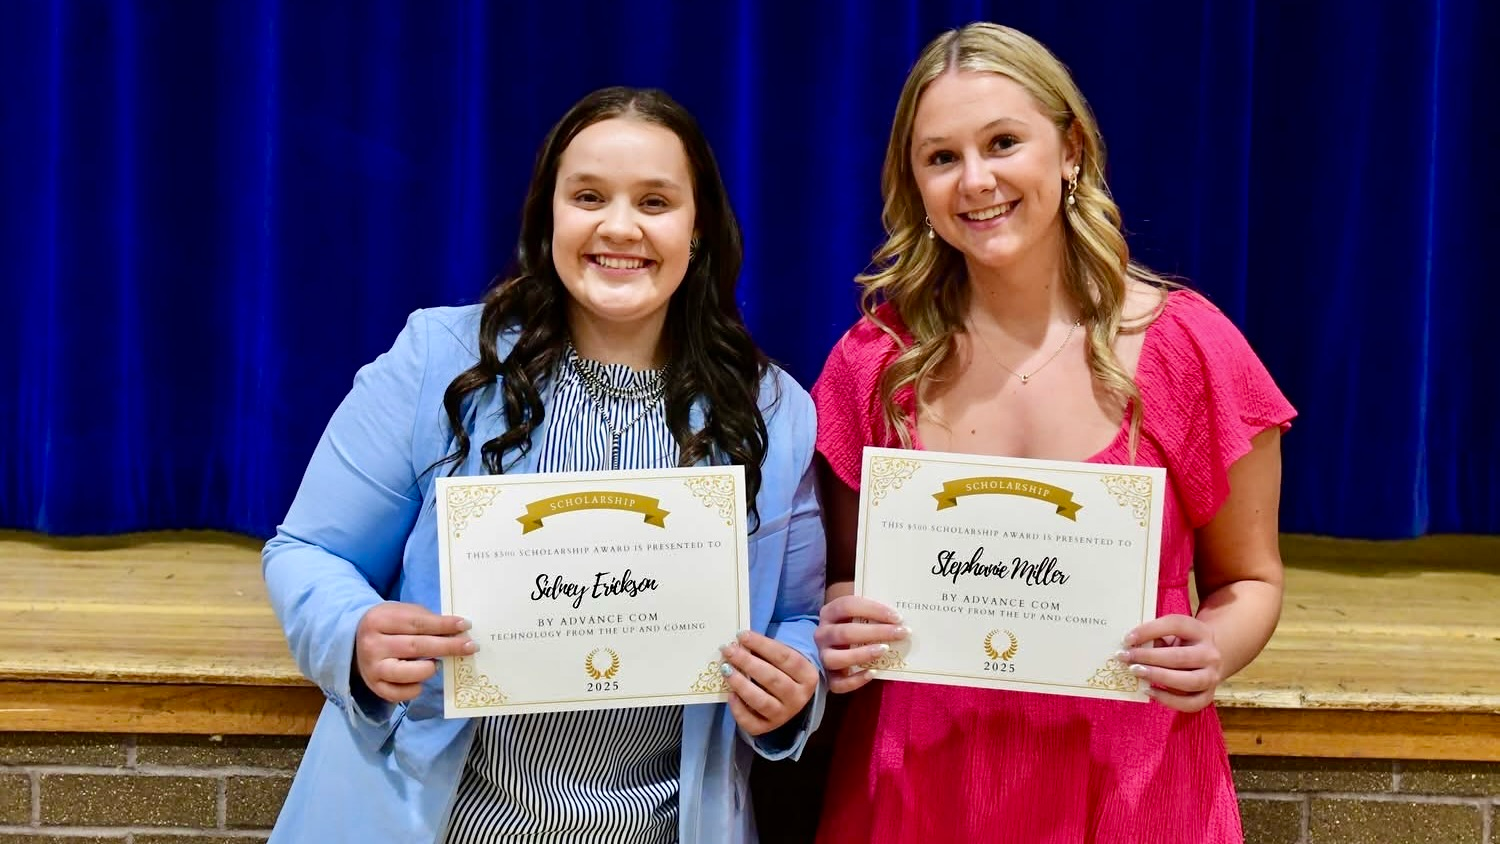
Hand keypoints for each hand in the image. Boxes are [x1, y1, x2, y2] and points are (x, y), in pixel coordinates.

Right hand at [354, 601, 476, 702]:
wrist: (355, 640)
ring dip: (430, 669)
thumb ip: (426, 619)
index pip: (417, 623)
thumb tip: (458, 630)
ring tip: (439, 664)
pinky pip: (400, 694)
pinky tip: (422, 680)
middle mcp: (373, 645)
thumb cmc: (389, 624)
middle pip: (416, 647)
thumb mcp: (402, 612)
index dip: (443, 625)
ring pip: (407, 673)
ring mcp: (372, 668)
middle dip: (447, 647)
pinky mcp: (374, 687)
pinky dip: (416, 688)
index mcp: (379, 620)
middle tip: (470, 646)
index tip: (466, 625)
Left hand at [720, 630, 818, 735]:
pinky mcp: (767, 728)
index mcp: (807, 676)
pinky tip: (730, 694)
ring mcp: (783, 715)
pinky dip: (738, 709)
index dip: (762, 645)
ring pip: (761, 701)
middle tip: (728, 650)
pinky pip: (750, 721)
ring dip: (741, 684)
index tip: (742, 635)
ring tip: (726, 669)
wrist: (788, 700)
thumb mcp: (783, 659)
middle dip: (747, 662)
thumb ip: (767, 650)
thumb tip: (740, 640)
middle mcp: (798, 698)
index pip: (785, 657)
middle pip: (772, 679)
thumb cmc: (782, 672)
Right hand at [814, 595, 907, 693]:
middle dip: (876, 632)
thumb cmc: (853, 627)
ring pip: (836, 658)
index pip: (847, 606)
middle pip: (845, 632)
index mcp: (829, 613)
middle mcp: (822, 634)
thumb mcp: (858, 615)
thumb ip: (873, 614)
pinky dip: (855, 680)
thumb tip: (898, 618)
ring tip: (885, 650)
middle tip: (901, 633)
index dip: (873, 609)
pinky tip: (873, 673)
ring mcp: (823, 656)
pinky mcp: (828, 677)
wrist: (836, 648)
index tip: (897, 617)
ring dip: (862, 654)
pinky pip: (838, 683)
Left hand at [1119, 614, 1221, 712]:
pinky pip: (1190, 703)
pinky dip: (1169, 700)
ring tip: (1136, 672)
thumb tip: (1130, 646)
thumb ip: (1155, 637)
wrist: (1209, 658)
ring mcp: (1212, 676)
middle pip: (1180, 657)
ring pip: (1188, 681)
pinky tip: (1149, 691)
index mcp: (1200, 631)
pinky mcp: (1208, 695)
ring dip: (1158, 677)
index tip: (1127, 639)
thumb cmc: (1182, 643)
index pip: (1175, 625)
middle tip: (1126, 658)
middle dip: (1149, 657)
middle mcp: (1210, 654)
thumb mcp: (1171, 633)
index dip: (1149, 630)